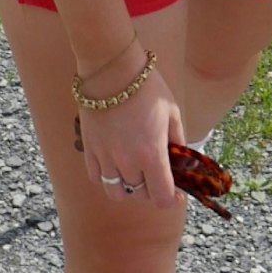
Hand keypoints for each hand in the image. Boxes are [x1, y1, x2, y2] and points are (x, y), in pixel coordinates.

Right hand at [73, 61, 185, 212]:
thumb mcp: (173, 113)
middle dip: (152, 189)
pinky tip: (117, 164)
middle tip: (158, 176)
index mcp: (152, 154)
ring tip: (136, 173)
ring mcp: (105, 157)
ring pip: (115, 191)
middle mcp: (127, 161)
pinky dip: (108, 177)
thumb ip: (177, 142)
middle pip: (139, 194)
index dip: (170, 200)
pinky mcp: (89, 150)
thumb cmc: (148, 89)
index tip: (176, 195)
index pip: (160, 196)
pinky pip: (97, 177)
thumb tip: (182, 160)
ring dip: (129, 188)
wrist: (113, 72)